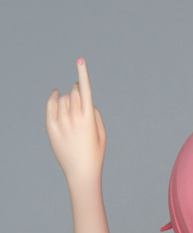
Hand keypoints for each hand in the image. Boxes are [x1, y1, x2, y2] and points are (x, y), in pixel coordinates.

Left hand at [46, 58, 105, 184]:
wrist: (81, 172)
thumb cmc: (95, 153)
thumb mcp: (102, 133)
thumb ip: (95, 114)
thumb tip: (86, 101)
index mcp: (89, 119)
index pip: (86, 90)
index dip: (83, 73)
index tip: (80, 59)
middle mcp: (74, 118)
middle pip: (75, 92)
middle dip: (78, 91)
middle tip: (81, 96)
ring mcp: (61, 122)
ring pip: (63, 98)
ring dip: (68, 98)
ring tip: (72, 107)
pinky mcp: (51, 127)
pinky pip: (51, 105)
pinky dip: (54, 98)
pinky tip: (56, 94)